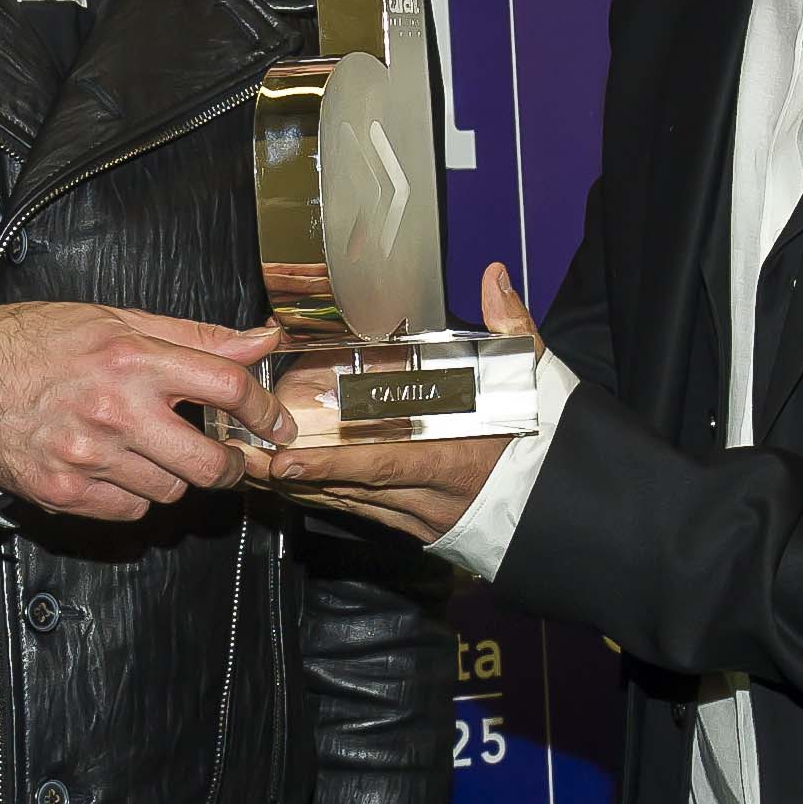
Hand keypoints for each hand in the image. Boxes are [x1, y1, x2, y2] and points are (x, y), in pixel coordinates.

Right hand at [0, 302, 288, 522]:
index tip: (274, 424)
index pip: (227, 387)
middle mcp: (116, 411)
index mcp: (133, 359)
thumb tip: (261, 340)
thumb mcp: (116, 321)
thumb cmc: (38, 343)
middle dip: (229, 466)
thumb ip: (194, 338)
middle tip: (226, 458)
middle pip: (208, 463)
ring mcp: (90, 458)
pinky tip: (118, 469)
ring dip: (174, 477)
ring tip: (152, 452)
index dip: (263, 410)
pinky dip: (135, 495)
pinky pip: (130, 510)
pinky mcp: (66, 493)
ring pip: (170, 492)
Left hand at [249, 263, 532, 543]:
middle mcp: (429, 495)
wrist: (561, 501)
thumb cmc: (541, 436)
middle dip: (292, 477)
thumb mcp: (533, 376)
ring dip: (296, 488)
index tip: (286, 462)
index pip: (384, 464)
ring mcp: (418, 516)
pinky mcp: (412, 526)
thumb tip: (494, 277)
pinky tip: (284, 482)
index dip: (332, 467)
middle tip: (241, 457)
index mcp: (454, 458)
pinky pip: (358, 511)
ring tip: (247, 464)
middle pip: (350, 488)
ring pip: (347, 503)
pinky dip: (321, 495)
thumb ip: (510, 328)